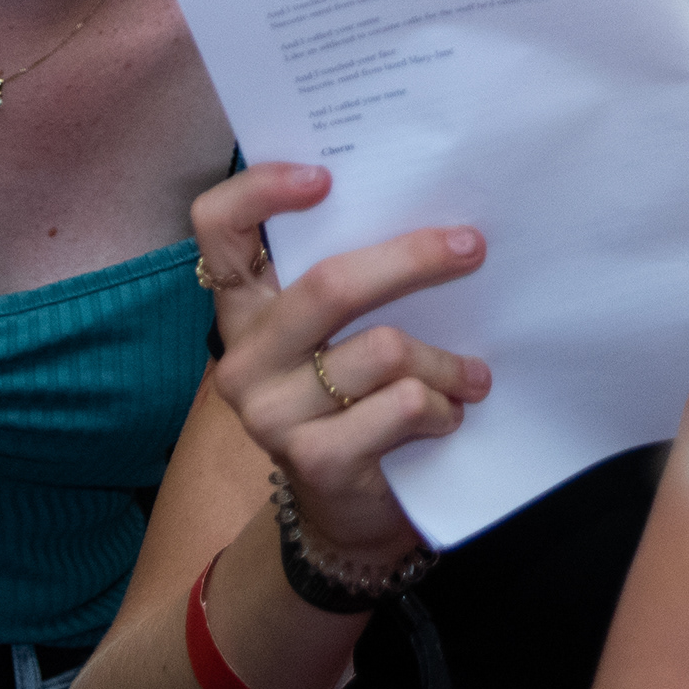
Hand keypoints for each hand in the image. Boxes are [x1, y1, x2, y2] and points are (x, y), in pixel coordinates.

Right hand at [194, 164, 490, 573]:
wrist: (351, 511)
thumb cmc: (359, 399)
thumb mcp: (344, 333)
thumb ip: (357, 280)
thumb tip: (434, 213)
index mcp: (246, 309)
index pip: (218, 228)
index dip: (261, 190)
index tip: (326, 177)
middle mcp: (244, 358)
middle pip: (327, 284)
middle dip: (412, 260)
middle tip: (470, 248)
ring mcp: (270, 413)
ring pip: (382, 349)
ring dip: (446, 361)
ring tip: (471, 376)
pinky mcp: (312, 459)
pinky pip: (401, 405)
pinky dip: (442, 405)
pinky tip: (450, 415)